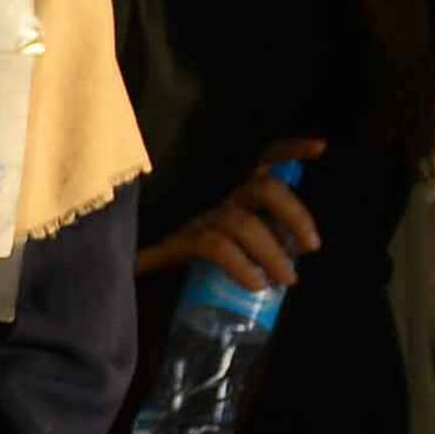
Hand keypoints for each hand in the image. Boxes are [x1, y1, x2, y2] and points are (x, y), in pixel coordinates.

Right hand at [135, 141, 325, 290]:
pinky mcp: (175, 239)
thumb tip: (287, 244)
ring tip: (288, 279)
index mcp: (221, 180)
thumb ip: (237, 227)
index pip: (258, 156)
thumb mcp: (207, 227)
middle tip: (312, 246)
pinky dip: (242, 266)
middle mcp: (210, 190)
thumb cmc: (165, 242)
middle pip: (264, 188)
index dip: (288, 149)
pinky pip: (217, 247)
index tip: (319, 148)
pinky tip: (256, 285)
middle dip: (295, 215)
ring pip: (244, 223)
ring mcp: (193, 212)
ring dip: (272, 252)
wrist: (115, 261)